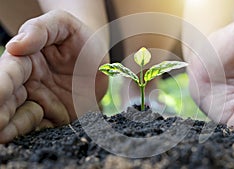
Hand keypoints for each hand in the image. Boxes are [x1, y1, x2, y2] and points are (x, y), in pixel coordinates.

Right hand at [0, 10, 108, 142]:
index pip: (9, 74)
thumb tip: (15, 46)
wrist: (98, 60)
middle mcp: (29, 85)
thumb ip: (40, 30)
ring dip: (10, 128)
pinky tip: (23, 139)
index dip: (1, 85)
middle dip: (0, 112)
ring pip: (20, 118)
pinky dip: (33, 136)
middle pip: (8, 101)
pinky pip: (43, 129)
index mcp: (25, 62)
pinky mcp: (55, 117)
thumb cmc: (78, 39)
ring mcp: (42, 103)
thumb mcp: (63, 25)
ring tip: (2, 136)